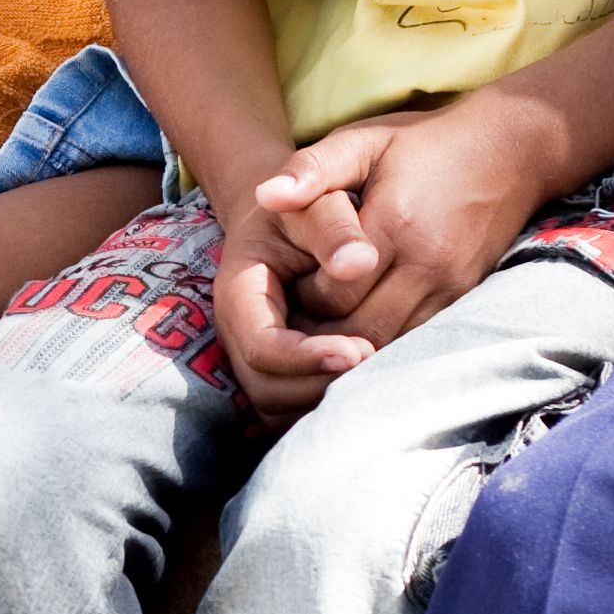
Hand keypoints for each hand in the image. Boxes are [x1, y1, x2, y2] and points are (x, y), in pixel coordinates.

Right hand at [207, 169, 365, 415]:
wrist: (296, 216)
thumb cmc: (309, 206)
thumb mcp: (318, 203)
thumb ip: (333, 227)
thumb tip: (360, 263)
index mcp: (239, 293)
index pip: (262, 347)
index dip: (307, 357)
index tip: (360, 349)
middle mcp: (240, 334)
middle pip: (267, 390)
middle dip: (318, 386)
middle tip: (374, 365)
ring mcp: (255, 358)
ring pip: (279, 409)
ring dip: (324, 401)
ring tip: (373, 376)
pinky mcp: (279, 372)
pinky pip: (294, 409)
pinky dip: (325, 405)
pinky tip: (366, 384)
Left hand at [255, 92, 563, 367]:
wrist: (510, 150)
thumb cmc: (423, 143)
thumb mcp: (362, 141)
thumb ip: (311, 168)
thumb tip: (264, 198)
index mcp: (393, 224)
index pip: (332, 292)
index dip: (302, 298)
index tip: (288, 285)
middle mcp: (425, 263)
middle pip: (360, 328)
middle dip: (323, 332)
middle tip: (298, 319)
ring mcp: (451, 285)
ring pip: (390, 342)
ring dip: (354, 343)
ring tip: (325, 327)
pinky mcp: (465, 296)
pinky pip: (417, 339)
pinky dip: (386, 341)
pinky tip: (364, 326)